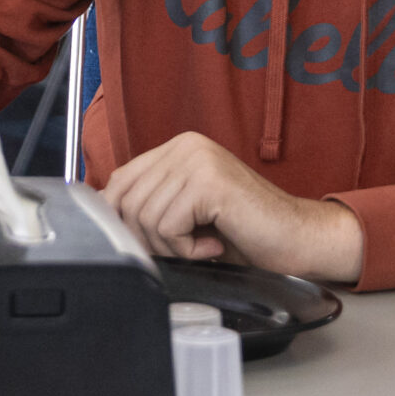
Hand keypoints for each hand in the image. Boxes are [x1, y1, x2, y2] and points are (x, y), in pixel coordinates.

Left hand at [101, 131, 364, 283]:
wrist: (295, 239)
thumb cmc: (244, 231)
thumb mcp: (185, 212)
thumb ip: (150, 203)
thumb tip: (99, 216)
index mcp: (176, 148)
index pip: (117, 182)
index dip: (122, 221)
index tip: (151, 243)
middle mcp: (185, 145)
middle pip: (125, 202)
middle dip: (148, 239)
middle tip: (184, 249)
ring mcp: (197, 159)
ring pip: (144, 217)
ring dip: (171, 247)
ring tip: (203, 246)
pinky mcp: (209, 181)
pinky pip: (168, 227)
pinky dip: (187, 250)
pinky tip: (213, 246)